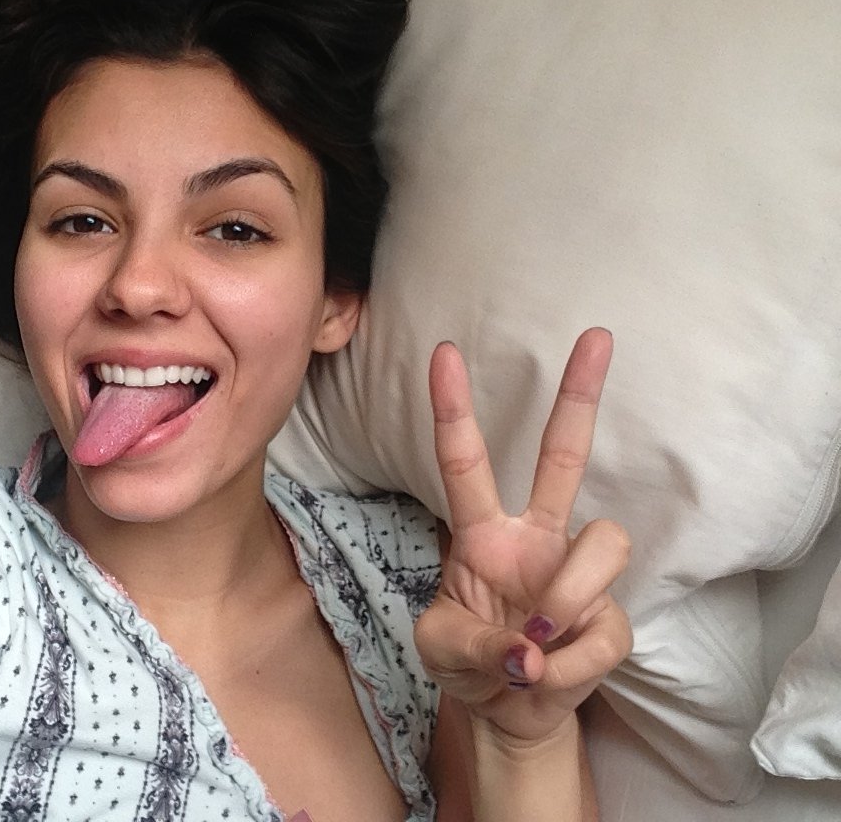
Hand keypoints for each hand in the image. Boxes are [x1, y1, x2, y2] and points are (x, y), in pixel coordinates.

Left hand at [413, 328, 631, 742]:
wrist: (506, 713)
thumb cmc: (465, 662)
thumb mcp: (439, 652)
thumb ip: (471, 645)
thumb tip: (529, 651)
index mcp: (482, 533)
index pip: (464, 462)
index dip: (452, 410)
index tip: (443, 353)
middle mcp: (535, 538)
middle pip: (564, 455)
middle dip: (580, 396)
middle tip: (596, 336)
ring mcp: (576, 574)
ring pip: (604, 542)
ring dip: (568, 597)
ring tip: (532, 647)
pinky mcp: (610, 621)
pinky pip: (604, 627)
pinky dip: (568, 667)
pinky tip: (545, 678)